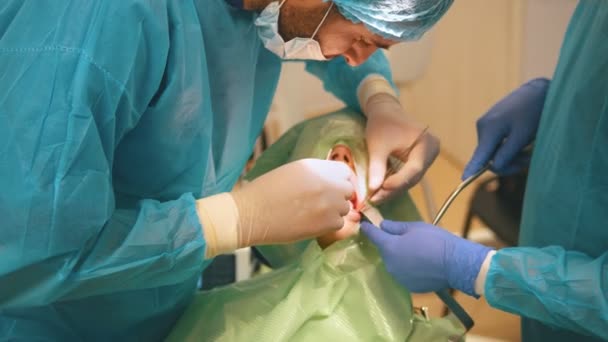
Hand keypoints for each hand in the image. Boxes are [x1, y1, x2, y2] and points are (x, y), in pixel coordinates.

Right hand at [232, 159, 355, 245]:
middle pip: (348, 189)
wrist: (251, 214)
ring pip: (344, 208)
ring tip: (314, 215)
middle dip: (339, 196)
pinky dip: (328, 225)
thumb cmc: (264, 192)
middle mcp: (327, 182)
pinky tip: (312, 224)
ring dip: (334, 212)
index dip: (341, 181)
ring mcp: (329, 203)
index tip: (335, 188)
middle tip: (325, 204)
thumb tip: (331, 182)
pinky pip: (338, 224)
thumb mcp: (292, 172)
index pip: (344, 171)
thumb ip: (314, 175)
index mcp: (315, 166)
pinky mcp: (327, 223)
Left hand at [360, 220, 492, 295]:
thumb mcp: (414, 227)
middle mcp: (390, 264)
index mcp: (389, 247)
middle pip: (385, 251)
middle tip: (404, 238)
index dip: (368, 230)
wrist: (456, 264)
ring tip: (416, 251)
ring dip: (400, 257)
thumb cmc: (435, 241)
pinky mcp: (410, 286)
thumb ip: (395, 227)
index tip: (364, 226)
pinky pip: (405, 274)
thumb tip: (382, 226)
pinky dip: (409, 268)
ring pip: (395, 263)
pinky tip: (421, 264)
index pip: (374, 236)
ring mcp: (399, 277)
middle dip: (390, 244)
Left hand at [365, 93, 438, 202]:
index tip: (380, 190)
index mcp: (426, 143)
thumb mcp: (377, 145)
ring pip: (410, 179)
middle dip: (393, 189)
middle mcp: (431, 151)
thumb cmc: (382, 125)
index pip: (414, 169)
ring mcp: (428, 157)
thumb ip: (377, 167)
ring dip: (393, 189)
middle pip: (413, 177)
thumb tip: (374, 189)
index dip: (397, 182)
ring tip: (375, 197)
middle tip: (374, 199)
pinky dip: (395, 182)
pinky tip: (381, 190)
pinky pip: (409, 175)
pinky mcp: (420, 160)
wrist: (386, 111)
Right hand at [463, 78, 550, 178]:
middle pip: (488, 156)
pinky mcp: (491, 123)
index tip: (464, 179)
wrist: (538, 91)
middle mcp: (483, 127)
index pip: (479, 155)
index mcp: (489, 129)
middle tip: (527, 160)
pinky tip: (521, 142)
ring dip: (510, 155)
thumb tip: (494, 167)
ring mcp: (485, 124)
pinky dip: (507, 147)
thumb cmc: (533, 113)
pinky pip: (495, 142)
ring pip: (493, 150)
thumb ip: (507, 153)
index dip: (472, 168)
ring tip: (528, 152)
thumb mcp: (522, 136)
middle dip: (507, 162)